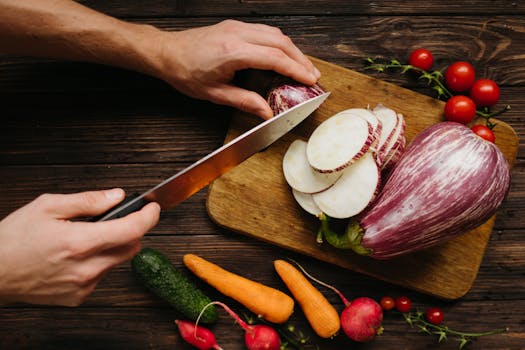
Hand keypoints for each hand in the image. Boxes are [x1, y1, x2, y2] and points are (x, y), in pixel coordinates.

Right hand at [0, 188, 159, 305]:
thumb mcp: (48, 206)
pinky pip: (101, 276)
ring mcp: (83, 285)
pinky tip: (75, 257)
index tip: (153, 209)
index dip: (148, 217)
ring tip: (85, 239)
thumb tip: (117, 196)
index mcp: (79, 242)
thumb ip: (88, 201)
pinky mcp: (78, 297)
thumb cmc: (13, 239)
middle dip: (130, 231)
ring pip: (117, 261)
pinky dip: (98, 263)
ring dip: (112, 247)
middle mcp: (86, 268)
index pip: (132, 230)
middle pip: (131, 247)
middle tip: (113, 221)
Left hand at [150, 20, 320, 118]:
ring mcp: (236, 27)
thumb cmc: (185, 72)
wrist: (167, 53)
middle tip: (312, 76)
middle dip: (300, 59)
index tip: (309, 80)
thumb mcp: (215, 94)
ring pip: (275, 34)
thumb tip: (266, 112)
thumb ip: (244, 101)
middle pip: (280, 42)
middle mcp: (237, 34)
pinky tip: (284, 55)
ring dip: (292, 50)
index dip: (295, 69)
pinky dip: (280, 43)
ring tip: (302, 67)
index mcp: (233, 52)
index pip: (274, 57)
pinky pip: (265, 31)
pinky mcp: (235, 26)